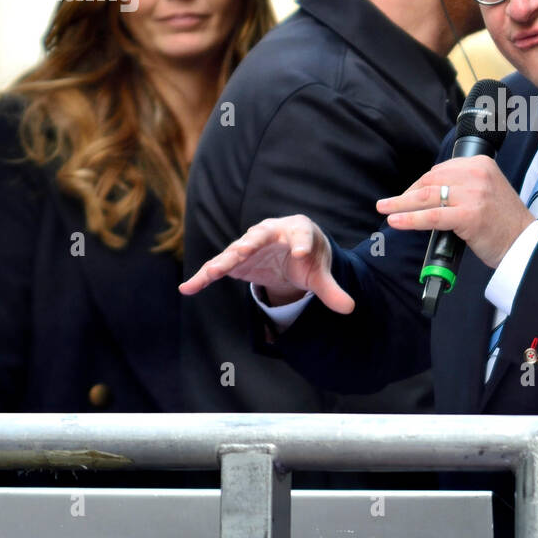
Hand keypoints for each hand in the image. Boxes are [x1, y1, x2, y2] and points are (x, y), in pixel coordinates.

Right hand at [178, 215, 353, 312]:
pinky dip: (203, 277)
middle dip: (251, 243)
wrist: (291, 250)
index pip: (301, 234)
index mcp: (297, 229)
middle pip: (260, 235)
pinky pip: (218, 267)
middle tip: (243, 251)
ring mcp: (250, 244)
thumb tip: (350, 308)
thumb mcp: (320, 272)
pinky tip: (187, 288)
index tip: (300, 253)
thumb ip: (331, 289)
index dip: (301, 243)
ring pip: (235, 251)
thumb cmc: (308, 256)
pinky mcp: (236, 259)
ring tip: (212, 272)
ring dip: (223, 261)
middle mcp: (270, 231)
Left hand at [376, 156, 533, 267]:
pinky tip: (396, 221)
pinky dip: (411, 219)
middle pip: (430, 180)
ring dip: (401, 204)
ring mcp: (474, 194)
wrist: (524, 244)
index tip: (407, 195)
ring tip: (385, 209)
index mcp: (481, 164)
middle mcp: (477, 174)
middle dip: (407, 194)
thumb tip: (427, 194)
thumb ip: (462, 186)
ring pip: (427, 197)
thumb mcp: (487, 191)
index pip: (440, 170)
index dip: (418, 184)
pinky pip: (433, 216)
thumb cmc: (504, 223)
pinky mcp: (470, 215)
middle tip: (390, 204)